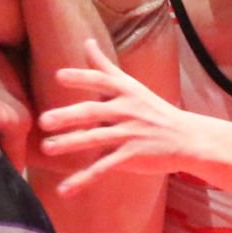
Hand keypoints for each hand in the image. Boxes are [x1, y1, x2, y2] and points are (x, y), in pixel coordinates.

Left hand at [39, 40, 189, 190]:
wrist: (187, 138)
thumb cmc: (154, 111)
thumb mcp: (131, 86)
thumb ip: (105, 67)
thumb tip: (87, 42)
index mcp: (126, 91)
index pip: (101, 81)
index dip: (81, 78)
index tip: (60, 76)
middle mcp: (126, 110)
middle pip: (94, 111)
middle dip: (69, 116)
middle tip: (44, 121)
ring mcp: (129, 134)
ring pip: (96, 139)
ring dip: (70, 144)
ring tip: (48, 148)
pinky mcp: (131, 157)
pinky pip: (102, 168)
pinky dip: (83, 180)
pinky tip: (64, 190)